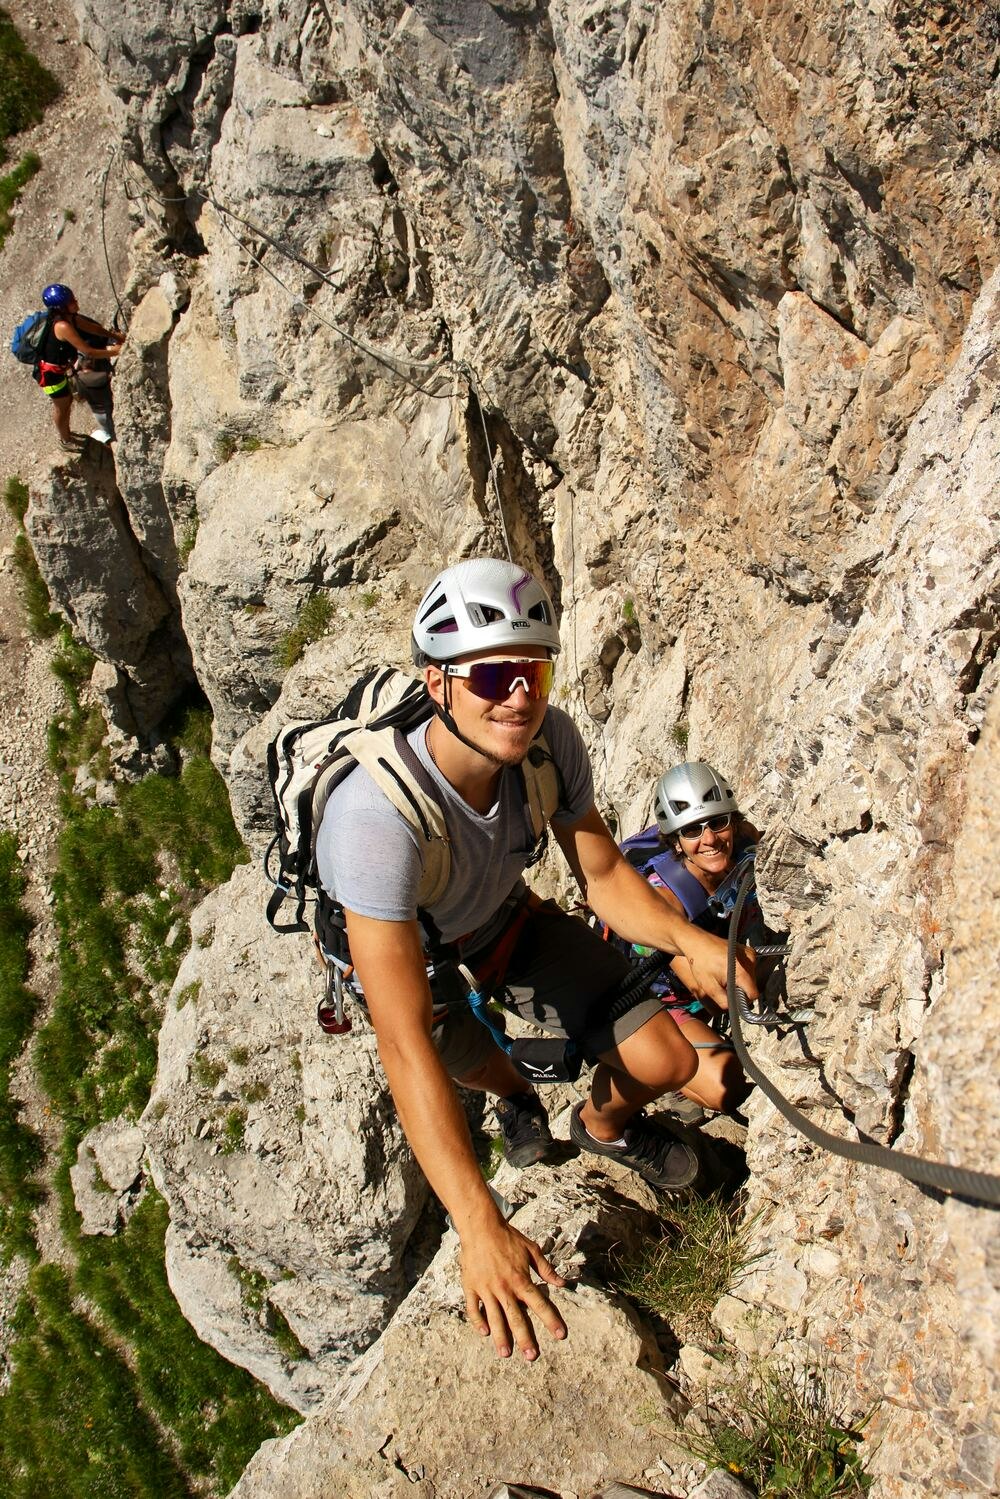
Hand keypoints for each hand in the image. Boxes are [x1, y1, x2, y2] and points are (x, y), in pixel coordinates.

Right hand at [460, 1218, 566, 1360]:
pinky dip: (478, 1321)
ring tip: (506, 1353)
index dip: (551, 1320)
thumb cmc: (508, 1237)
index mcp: (521, 1279)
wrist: (480, 1227)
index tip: (561, 1335)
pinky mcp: (471, 1287)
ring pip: (495, 1318)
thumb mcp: (531, 1250)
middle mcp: (504, 1288)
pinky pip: (474, 1308)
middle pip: (516, 1317)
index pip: (540, 1304)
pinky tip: (484, 1333)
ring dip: (501, 1337)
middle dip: (525, 1338)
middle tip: (532, 1356)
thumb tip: (562, 1284)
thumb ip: (546, 1269)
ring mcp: (486, 1289)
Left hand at [680, 926, 756, 1007]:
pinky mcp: (747, 950)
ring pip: (751, 977)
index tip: (733, 998)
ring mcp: (748, 953)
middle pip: (752, 985)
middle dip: (740, 989)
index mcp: (741, 970)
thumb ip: (724, 1001)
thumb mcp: (709, 987)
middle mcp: (748, 960)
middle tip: (724, 985)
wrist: (695, 942)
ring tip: (724, 975)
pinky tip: (727, 969)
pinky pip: (749, 967)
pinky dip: (740, 971)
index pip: (753, 994)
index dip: (743, 1000)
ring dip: (740, 980)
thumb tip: (734, 1008)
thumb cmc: (700, 963)